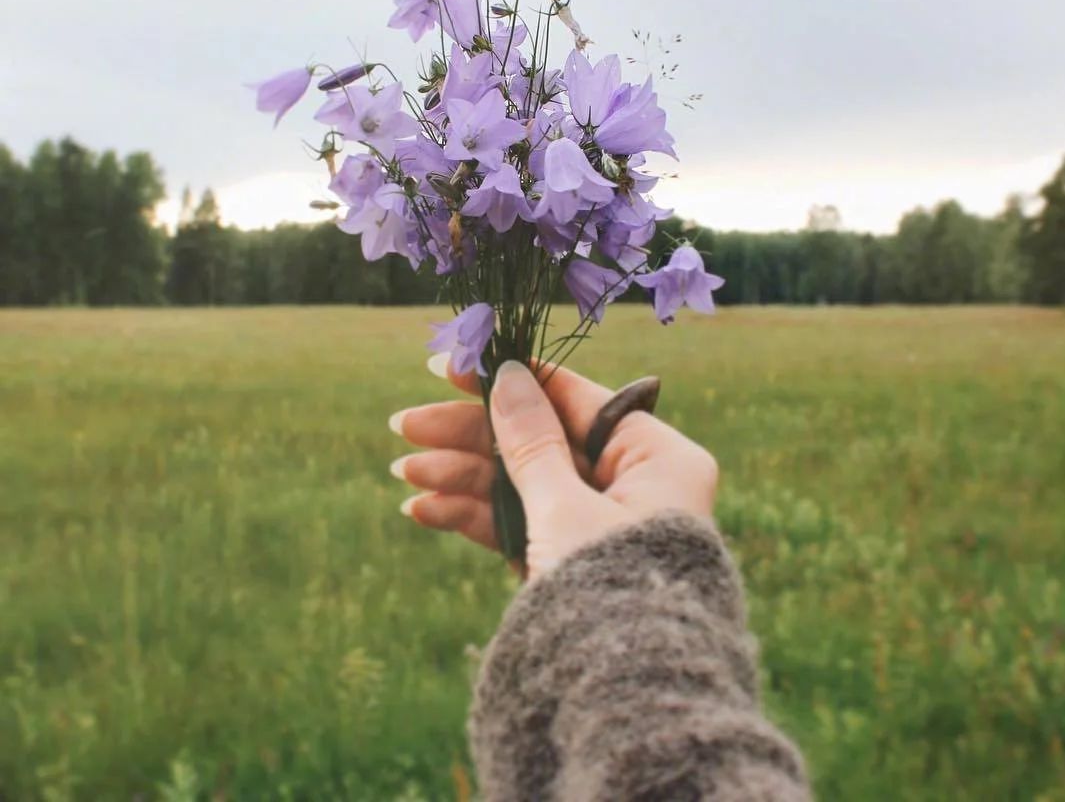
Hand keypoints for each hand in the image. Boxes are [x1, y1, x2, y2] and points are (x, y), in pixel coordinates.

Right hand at [389, 358, 718, 577]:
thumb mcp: (566, 508)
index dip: (509, 379)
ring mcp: (598, 524)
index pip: (573, 398)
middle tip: (403, 425)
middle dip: (469, 436)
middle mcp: (632, 484)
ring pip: (521, 483)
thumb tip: (509, 373)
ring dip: (461, 477)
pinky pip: (520, 524)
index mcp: (655, 457)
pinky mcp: (570, 561)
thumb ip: (532, 442)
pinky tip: (423, 510)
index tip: (450, 365)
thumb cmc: (612, 592)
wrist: (630, 706)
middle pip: (539, 440)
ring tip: (404, 472)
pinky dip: (475, 517)